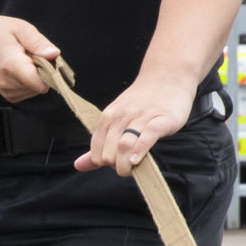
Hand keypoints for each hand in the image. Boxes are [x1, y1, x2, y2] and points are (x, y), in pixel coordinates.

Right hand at [0, 14, 62, 104]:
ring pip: (36, 90)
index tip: (47, 60)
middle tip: (32, 55)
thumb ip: (38, 43)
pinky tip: (21, 69)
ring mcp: (6, 91)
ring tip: (24, 60)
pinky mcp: (8, 95)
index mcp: (11, 65)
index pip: (39, 83)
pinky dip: (30, 82)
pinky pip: (29, 92)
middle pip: (40, 85)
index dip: (50, 72)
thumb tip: (54, 54)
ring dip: (36, 76)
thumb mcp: (21, 28)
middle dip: (43, 71)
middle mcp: (7, 83)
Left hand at [76, 73, 197, 175]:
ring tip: (131, 168)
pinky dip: (140, 150)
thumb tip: (78, 166)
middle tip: (125, 166)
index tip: (114, 163)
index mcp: (109, 117)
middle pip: (109, 150)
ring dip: (124, 163)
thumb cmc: (140, 103)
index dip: (103, 162)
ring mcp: (142, 117)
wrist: (167, 78)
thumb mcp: (115, 120)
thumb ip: (99, 145)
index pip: (97, 148)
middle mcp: (122, 116)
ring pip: (125, 145)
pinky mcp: (162, 119)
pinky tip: (137, 160)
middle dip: (115, 165)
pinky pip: (148, 136)